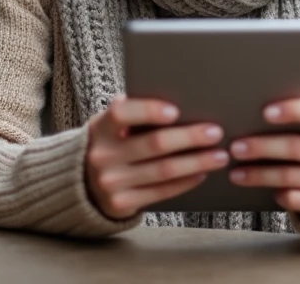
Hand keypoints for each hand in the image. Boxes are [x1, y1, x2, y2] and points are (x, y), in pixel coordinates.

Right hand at [84, 97, 228, 220]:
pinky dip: (185, 182)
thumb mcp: (109, 125)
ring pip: (163, 170)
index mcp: (100, 128)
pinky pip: (160, 192)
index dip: (148, 111)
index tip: (176, 111)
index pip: (122, 114)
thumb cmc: (109, 143)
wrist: (81, 184)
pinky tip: (201, 173)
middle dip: (189, 138)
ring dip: (196, 162)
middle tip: (216, 133)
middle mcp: (103, 155)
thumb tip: (175, 96)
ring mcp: (111, 182)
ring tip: (219, 156)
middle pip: (154, 144)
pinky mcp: (121, 204)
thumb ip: (132, 111)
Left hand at [229, 97, 299, 229]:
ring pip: (289, 176)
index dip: (293, 110)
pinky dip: (276, 194)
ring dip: (258, 175)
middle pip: (296, 146)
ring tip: (235, 173)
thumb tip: (252, 117)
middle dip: (261, 146)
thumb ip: (299, 124)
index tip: (265, 112)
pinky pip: (294, 198)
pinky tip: (263, 191)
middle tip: (235, 148)